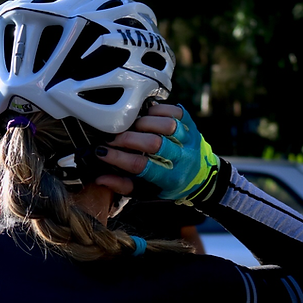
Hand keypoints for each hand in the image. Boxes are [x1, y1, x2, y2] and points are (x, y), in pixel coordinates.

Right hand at [94, 104, 219, 203]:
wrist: (202, 176)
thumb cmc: (169, 185)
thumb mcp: (148, 192)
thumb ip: (124, 186)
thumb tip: (100, 179)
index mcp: (170, 178)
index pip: (142, 166)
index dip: (118, 158)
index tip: (101, 152)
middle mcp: (183, 158)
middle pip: (154, 143)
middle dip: (127, 139)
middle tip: (112, 138)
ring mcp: (189, 139)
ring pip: (166, 124)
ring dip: (142, 123)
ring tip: (129, 126)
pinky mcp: (192, 124)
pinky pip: (175, 111)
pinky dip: (157, 110)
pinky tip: (145, 115)